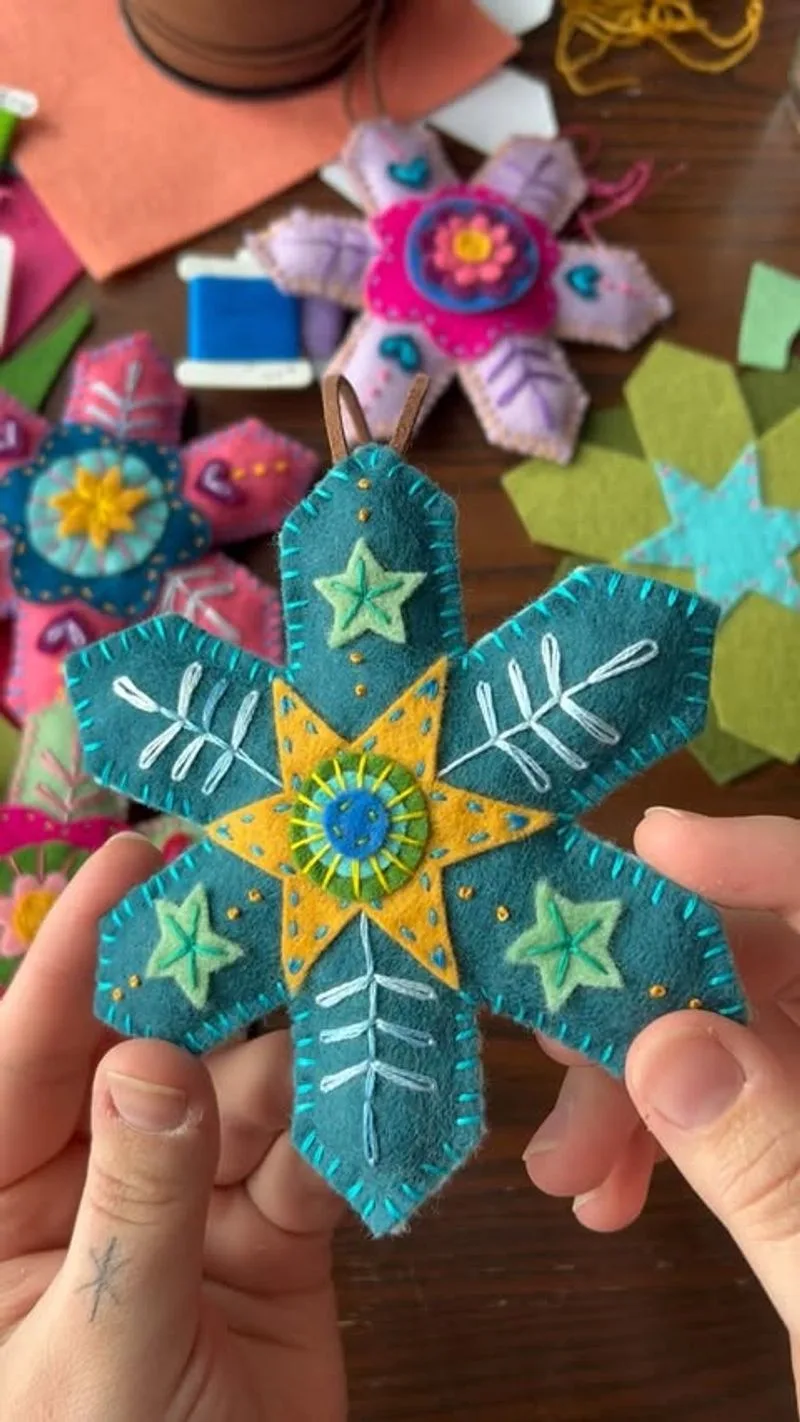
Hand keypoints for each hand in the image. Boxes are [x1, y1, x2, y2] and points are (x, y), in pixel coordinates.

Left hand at [0, 833, 345, 1421]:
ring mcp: (188, 1200)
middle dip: (217, 977)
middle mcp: (90, 1178)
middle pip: (153, 1046)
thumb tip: (150, 1060)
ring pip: (247, 1090)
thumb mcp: (96, 1357)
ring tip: (359, 977)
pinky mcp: (274, 1233)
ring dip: (303, 1044)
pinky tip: (393, 1081)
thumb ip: (131, 1207)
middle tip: (284, 892)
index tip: (139, 858)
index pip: (26, 1051)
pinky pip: (315, 1158)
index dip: (81, 951)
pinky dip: (355, 1126)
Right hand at [525, 811, 799, 1399]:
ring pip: (750, 1031)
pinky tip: (616, 1196)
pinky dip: (674, 1131)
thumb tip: (666, 1041)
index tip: (651, 847)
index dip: (766, 858)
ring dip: (644, 1082)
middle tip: (555, 1059)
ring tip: (569, 1174)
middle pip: (787, 963)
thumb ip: (780, 1175)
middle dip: (655, 1001)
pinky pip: (749, 1099)